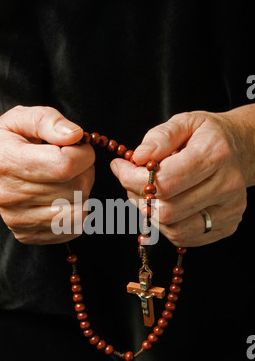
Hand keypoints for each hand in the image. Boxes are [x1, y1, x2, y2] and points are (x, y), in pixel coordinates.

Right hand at [0, 105, 94, 243]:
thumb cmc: (8, 140)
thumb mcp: (23, 117)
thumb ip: (49, 121)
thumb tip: (74, 135)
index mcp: (7, 161)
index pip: (64, 166)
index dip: (84, 155)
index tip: (81, 147)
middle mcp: (9, 195)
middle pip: (75, 189)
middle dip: (86, 172)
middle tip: (76, 162)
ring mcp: (17, 218)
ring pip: (77, 211)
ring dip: (83, 193)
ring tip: (69, 179)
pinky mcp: (26, 234)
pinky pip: (71, 230)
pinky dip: (77, 213)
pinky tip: (65, 198)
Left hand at [110, 107, 254, 246]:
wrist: (241, 149)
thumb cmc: (207, 136)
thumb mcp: (184, 123)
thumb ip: (160, 137)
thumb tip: (138, 158)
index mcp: (215, 155)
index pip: (165, 181)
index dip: (133, 179)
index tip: (120, 168)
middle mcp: (226, 185)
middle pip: (168, 211)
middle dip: (140, 198)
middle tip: (132, 183)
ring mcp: (229, 210)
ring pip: (174, 230)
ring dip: (151, 215)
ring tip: (148, 195)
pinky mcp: (227, 226)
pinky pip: (184, 238)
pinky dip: (166, 226)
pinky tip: (165, 206)